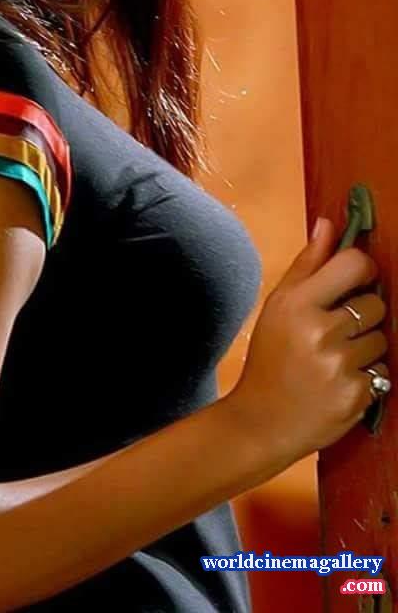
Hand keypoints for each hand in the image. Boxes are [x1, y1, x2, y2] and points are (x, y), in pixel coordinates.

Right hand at [227, 217, 388, 467]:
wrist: (262, 421)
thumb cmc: (270, 357)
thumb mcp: (278, 306)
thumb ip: (307, 264)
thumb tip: (329, 223)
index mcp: (297, 303)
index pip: (354, 265)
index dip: (363, 269)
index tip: (358, 280)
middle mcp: (320, 332)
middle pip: (374, 304)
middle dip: (362, 314)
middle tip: (338, 330)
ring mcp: (340, 365)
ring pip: (381, 339)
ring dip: (366, 347)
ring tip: (336, 359)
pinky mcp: (357, 395)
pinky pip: (383, 372)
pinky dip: (368, 376)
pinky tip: (340, 381)